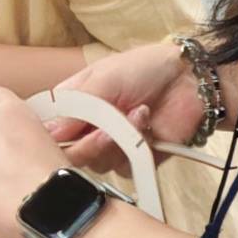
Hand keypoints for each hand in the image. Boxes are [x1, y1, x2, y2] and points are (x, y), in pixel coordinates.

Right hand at [55, 39, 205, 157]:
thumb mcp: (103, 77)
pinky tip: (149, 128)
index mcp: (71, 106)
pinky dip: (137, 150)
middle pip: (69, 156)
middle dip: (89, 143)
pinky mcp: (133, 159)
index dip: (50, 139)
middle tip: (106, 128)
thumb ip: (75, 107)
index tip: (65, 134)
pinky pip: (124, 169)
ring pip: (97, 164)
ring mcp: (108, 145)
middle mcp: (85, 129)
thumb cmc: (143, 68)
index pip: (47, 132)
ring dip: (119, 141)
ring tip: (139, 113)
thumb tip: (49, 133)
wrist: (190, 79)